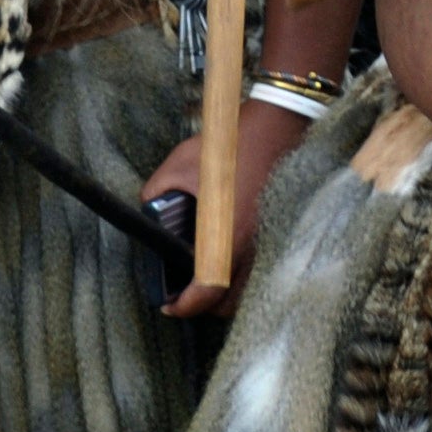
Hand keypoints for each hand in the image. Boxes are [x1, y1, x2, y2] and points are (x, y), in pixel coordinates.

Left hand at [142, 99, 302, 317]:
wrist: (279, 125)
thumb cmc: (230, 145)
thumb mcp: (181, 164)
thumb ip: (157, 192)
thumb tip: (147, 211)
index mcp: (229, 234)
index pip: (209, 290)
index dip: (186, 305)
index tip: (169, 306)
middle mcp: (256, 247)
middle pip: (231, 302)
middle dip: (204, 305)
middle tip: (183, 294)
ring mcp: (274, 244)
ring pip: (250, 291)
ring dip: (226, 294)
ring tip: (203, 280)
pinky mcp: (284, 235)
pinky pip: (264, 272)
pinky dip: (244, 278)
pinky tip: (228, 263)